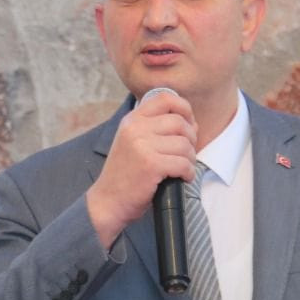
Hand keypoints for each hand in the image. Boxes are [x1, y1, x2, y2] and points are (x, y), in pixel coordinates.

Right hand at [86, 90, 197, 247]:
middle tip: (187, 153)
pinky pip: (183, 163)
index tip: (188, 123)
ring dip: (190, 158)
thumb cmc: (125, 174)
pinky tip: (182, 177)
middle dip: (191, 139)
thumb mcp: (132, 141)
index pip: (165, 98)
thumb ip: (154, 127)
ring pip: (184, 144)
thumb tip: (191, 122)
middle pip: (180, 122)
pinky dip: (188, 172)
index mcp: (132, 120)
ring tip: (183, 168)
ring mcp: (142, 146)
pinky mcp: (151, 165)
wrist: (108, 202)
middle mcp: (135, 128)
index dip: (184, 108)